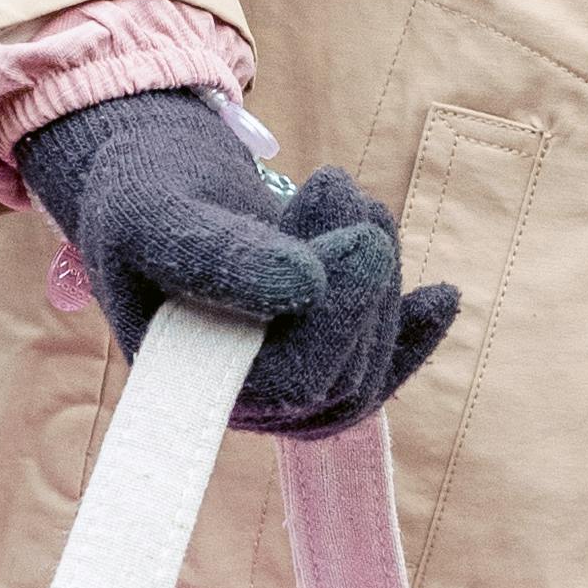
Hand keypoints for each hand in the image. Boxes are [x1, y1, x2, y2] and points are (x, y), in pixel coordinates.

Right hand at [9, 91, 457, 442]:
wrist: (154, 189)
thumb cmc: (144, 198)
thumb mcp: (160, 212)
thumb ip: (217, 252)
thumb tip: (307, 283)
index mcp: (192, 383)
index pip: (292, 384)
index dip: (340, 320)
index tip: (364, 238)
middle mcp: (240, 404)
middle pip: (342, 375)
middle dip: (364, 277)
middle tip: (336, 184)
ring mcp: (283, 391)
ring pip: (368, 363)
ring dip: (380, 275)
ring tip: (347, 194)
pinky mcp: (317, 365)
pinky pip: (379, 366)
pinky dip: (413, 327)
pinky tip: (443, 295)